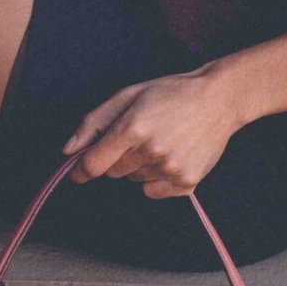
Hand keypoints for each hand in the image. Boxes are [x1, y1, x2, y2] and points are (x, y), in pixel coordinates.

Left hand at [62, 68, 241, 198]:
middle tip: (139, 135)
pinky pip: (154, 192)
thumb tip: (68, 151)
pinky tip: (173, 155)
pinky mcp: (187, 182)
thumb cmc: (169, 93)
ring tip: (162, 140)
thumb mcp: (127, 96)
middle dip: (118, 157)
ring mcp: (171, 168)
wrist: (218, 99)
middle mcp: (151, 151)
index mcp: (132, 127)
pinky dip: (157, 180)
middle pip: (114, 172)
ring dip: (140, 165)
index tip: (76, 172)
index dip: (80, 170)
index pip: (94, 164)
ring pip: (135, 180)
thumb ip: (94, 123)